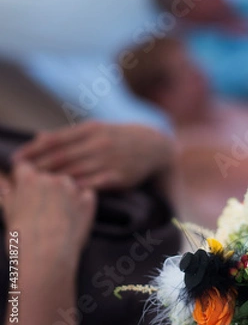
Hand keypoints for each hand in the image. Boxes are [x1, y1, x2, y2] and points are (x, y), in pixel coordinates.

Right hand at [0, 162, 95, 268]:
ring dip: (64, 193)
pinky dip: (80, 203)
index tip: (23, 192)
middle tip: (40, 209)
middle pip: (48, 176)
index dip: (22, 180)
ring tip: (55, 216)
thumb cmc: (21, 238)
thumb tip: (2, 177)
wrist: (47, 256)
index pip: (24, 167)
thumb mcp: (7, 210)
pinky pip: (86, 195)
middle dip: (44, 188)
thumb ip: (5, 189)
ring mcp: (73, 189)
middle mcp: (53, 179)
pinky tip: (72, 218)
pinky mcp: (88, 201)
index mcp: (30, 178)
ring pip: (68, 184)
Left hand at [12, 121, 173, 189]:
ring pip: (73, 172)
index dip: (32, 150)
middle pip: (60, 157)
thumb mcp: (97, 129)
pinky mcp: (118, 177)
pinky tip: (60, 196)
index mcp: (91, 129)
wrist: (155, 147)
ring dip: (51, 181)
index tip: (15, 159)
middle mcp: (98, 143)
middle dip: (36, 168)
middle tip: (18, 177)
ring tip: (33, 189)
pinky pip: (91, 185)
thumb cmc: (120, 138)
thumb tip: (39, 137)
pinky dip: (74, 190)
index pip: (55, 140)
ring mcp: (109, 160)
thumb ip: (69, 135)